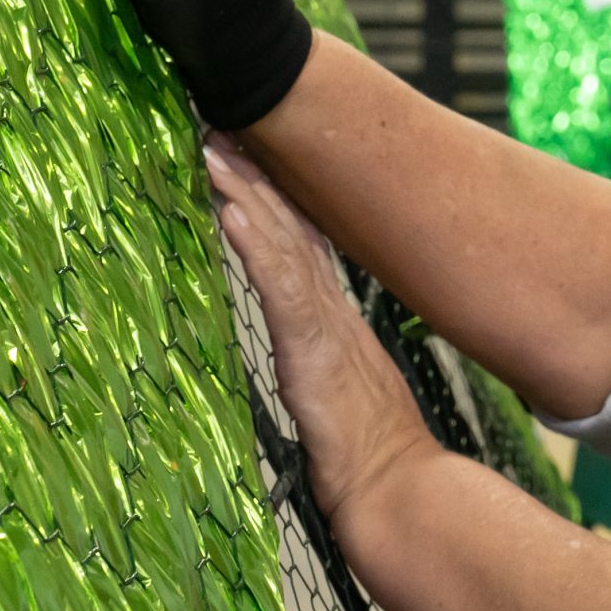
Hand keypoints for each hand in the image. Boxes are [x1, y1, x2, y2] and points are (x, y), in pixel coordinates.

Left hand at [204, 135, 433, 520]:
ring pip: (282, 244)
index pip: (301, 243)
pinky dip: (256, 247)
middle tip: (221, 122)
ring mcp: (325, 326)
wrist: (395, 489)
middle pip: (291, 226)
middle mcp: (332, 311)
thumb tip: (307, 366)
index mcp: (335, 321)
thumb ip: (320, 369)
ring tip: (214, 148)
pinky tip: (232, 213)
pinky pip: (280, 288)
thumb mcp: (337, 399)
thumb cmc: (368, 458)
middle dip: (256, 174)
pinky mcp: (312, 349)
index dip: (274, 196)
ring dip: (247, 193)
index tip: (245, 152)